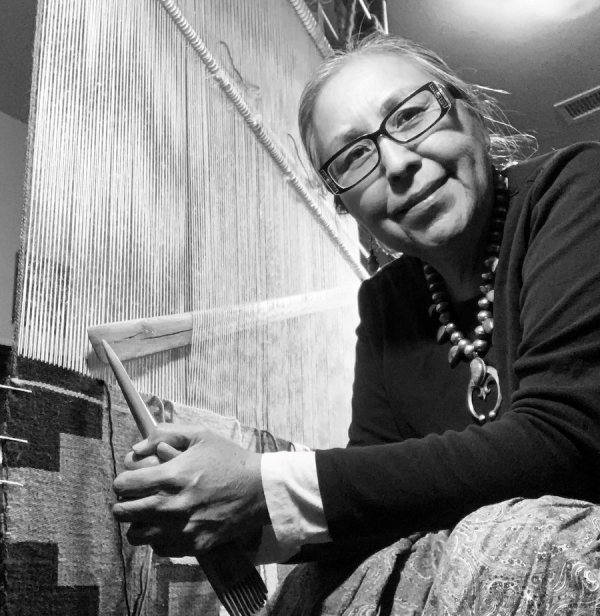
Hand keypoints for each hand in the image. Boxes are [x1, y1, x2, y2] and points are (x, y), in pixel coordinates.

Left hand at [112, 423, 267, 556]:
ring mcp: (180, 529)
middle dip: (125, 501)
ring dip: (138, 523)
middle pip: (122, 513)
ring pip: (136, 535)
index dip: (124, 480)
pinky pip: (158, 549)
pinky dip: (158, 538)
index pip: (122, 485)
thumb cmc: (229, 459)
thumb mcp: (200, 435)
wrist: (260, 489)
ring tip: (150, 513)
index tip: (132, 479)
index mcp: (170, 477)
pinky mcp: (192, 545)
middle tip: (137, 496)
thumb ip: (165, 434)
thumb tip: (137, 448)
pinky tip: (169, 525)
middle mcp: (170, 506)